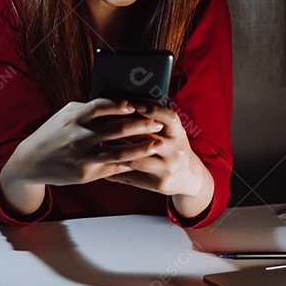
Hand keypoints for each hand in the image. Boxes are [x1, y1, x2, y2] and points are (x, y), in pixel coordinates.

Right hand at [0, 98, 164, 216]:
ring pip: (120, 151)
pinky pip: (112, 167)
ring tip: (158, 143)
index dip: (122, 106)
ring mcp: (83, 156)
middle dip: (142, 125)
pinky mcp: (86, 174)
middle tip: (158, 123)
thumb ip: (88, 108)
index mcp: (75, 117)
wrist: (31, 161)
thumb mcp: (66, 115)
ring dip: (142, 147)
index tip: (138, 105)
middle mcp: (80, 136)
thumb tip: (117, 102)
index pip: (102, 106)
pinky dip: (128, 163)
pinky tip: (142, 160)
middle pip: (117, 129)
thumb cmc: (53, 134)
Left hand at [103, 103, 213, 219]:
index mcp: (179, 133)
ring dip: (115, 150)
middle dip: (123, 129)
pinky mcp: (158, 183)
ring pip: (135, 158)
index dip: (152, 110)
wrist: (188, 177)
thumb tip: (129, 102)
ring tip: (98, 142)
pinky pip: (132, 175)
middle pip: (146, 137)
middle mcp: (175, 150)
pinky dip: (114, 169)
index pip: (169, 118)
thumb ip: (155, 120)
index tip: (134, 103)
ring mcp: (167, 168)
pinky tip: (100, 162)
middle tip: (103, 122)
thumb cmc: (172, 147)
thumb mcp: (171, 132)